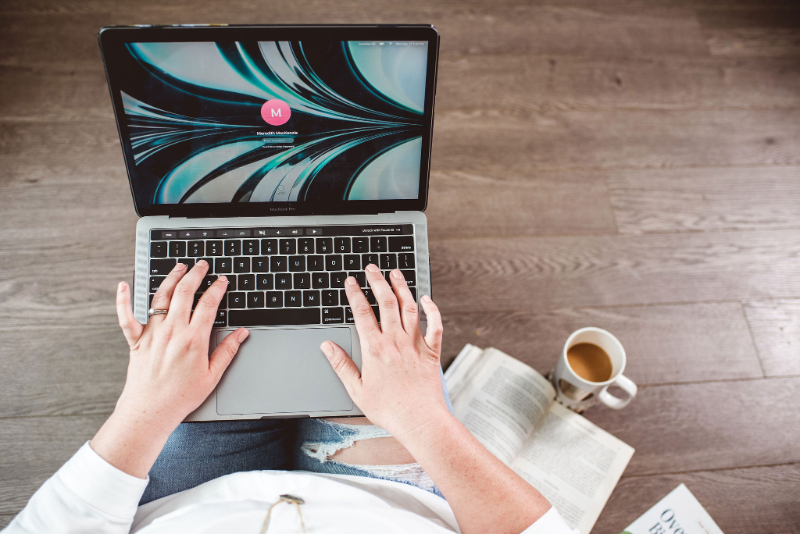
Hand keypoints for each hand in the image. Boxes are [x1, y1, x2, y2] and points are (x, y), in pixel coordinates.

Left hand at [113, 260, 247, 432]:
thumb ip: (228, 351)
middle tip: (202, 265)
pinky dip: (123, 300)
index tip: (222, 281)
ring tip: (179, 268)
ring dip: (171, 278)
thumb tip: (241, 334)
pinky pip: (126, 316)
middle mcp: (172, 331)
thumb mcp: (212, 376)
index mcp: (194, 339)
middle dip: (196, 274)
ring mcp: (152, 333)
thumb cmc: (180, 397)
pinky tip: (123, 286)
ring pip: (161, 297)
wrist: (150, 411)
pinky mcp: (136, 341)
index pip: (208, 304)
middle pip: (185, 292)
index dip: (217, 288)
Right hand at [321, 264, 448, 439]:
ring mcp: (416, 344)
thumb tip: (327, 347)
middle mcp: (396, 341)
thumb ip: (341, 365)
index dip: (355, 293)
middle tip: (372, 268)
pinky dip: (432, 309)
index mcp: (375, 349)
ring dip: (402, 287)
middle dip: (377, 281)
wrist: (418, 419)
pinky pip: (435, 324)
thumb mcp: (356, 390)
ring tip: (395, 273)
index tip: (350, 281)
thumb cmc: (388, 408)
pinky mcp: (431, 351)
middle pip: (386, 302)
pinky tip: (426, 298)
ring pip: (409, 307)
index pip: (362, 313)